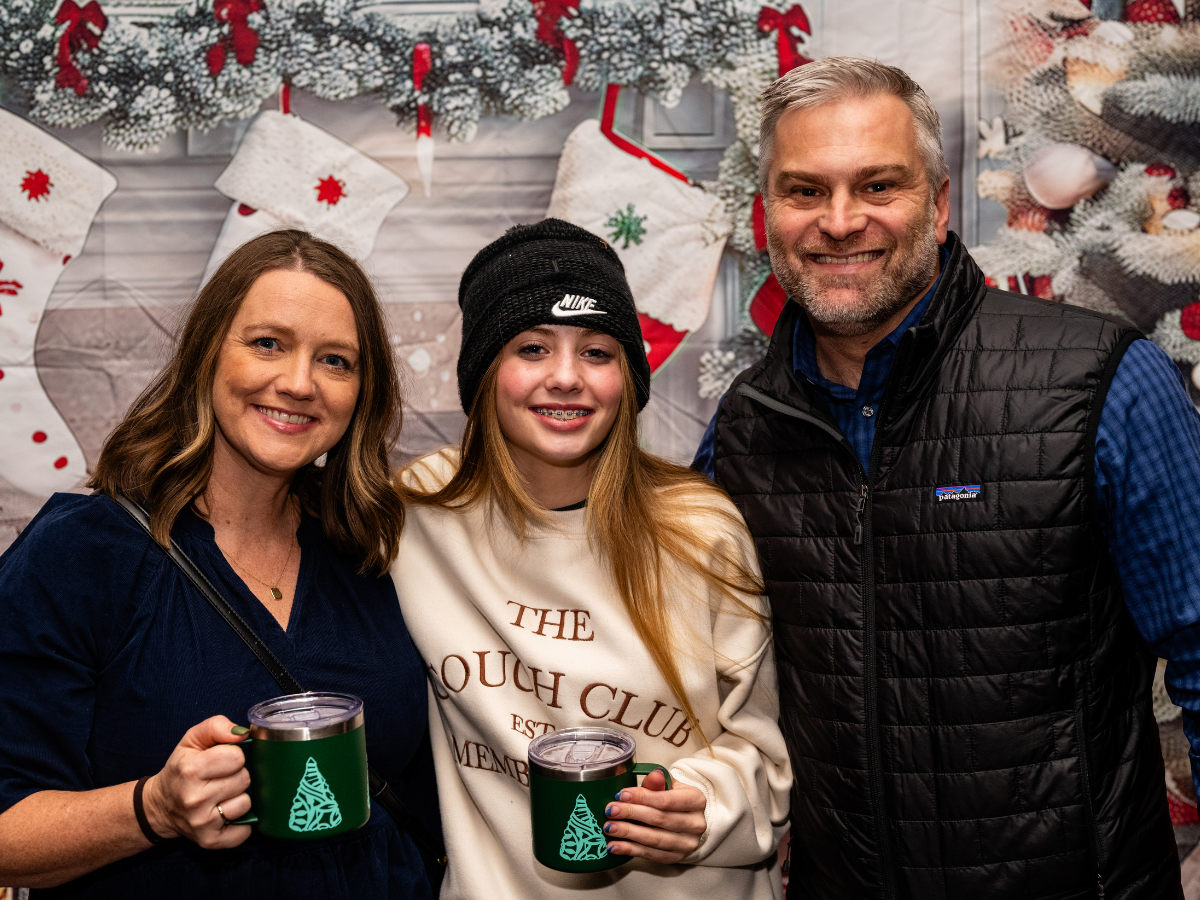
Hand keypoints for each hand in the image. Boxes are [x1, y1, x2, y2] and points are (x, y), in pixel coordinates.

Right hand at [140, 716, 252, 848]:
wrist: (160, 805)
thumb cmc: (181, 769)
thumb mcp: (192, 740)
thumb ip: (217, 726)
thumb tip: (243, 733)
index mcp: (191, 770)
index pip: (236, 756)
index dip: (233, 756)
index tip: (222, 760)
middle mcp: (195, 798)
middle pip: (244, 779)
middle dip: (236, 775)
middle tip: (220, 778)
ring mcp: (202, 822)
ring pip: (246, 803)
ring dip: (238, 798)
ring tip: (221, 796)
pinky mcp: (209, 841)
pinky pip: (244, 832)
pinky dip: (241, 824)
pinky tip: (226, 814)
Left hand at [602, 768, 705, 863]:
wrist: (686, 819)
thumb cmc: (675, 799)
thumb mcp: (670, 785)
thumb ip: (659, 781)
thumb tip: (654, 775)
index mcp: (696, 800)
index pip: (667, 800)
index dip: (642, 797)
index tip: (621, 795)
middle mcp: (696, 824)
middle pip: (659, 819)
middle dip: (631, 814)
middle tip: (611, 810)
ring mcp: (687, 843)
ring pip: (654, 839)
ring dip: (628, 833)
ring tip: (609, 828)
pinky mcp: (676, 857)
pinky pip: (651, 855)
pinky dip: (630, 850)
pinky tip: (615, 845)